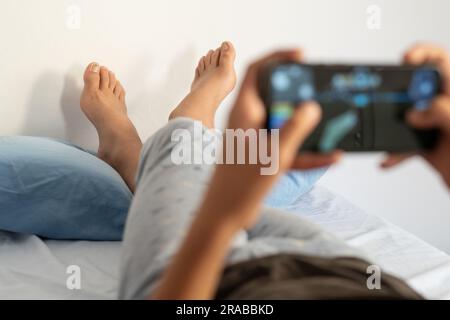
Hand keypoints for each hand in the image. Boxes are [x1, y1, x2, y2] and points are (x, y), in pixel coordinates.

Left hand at [200, 50, 340, 229]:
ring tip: (330, 124)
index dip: (278, 57)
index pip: (257, 70)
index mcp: (244, 112)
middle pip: (274, 93)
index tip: (301, 55)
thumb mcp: (274, 155)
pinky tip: (329, 157)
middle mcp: (248, 120)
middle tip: (319, 91)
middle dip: (297, 90)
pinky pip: (286, 145)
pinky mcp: (260, 155)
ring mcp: (254, 138)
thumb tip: (311, 107)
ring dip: (304, 122)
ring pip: (283, 120)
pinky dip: (305, 150)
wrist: (224, 214)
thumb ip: (294, 129)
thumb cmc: (240, 186)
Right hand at [381, 44, 449, 187]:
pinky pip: (402, 143)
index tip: (407, 60)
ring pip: (404, 117)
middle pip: (415, 88)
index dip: (423, 55)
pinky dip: (393, 152)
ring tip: (387, 131)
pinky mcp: (424, 145)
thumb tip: (415, 112)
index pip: (441, 62)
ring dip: (391, 126)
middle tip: (397, 104)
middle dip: (399, 94)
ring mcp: (434, 126)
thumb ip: (442, 112)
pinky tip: (388, 158)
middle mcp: (445, 106)